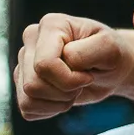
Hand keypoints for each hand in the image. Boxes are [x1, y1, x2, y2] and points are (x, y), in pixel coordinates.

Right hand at [14, 13, 133, 120]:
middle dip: (65, 91)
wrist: (111, 68)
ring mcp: (23, 61)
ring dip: (58, 101)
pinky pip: (27, 108)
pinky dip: (50, 110)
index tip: (89, 75)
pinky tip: (63, 97)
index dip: (70, 79)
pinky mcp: (22, 82)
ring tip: (74, 89)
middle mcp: (31, 40)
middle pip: (33, 84)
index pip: (44, 65)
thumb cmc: (111, 54)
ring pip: (28, 98)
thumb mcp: (109, 48)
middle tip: (83, 82)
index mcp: (51, 25)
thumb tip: (63, 59)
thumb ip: (86, 52)